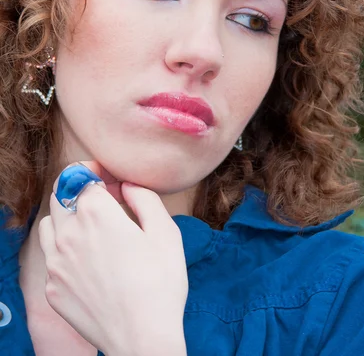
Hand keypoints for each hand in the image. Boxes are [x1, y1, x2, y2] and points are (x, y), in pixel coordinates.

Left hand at [38, 161, 188, 355]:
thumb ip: (144, 198)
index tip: (107, 178)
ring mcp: (56, 262)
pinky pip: (50, 256)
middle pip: (60, 194)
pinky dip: (64, 249)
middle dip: (78, 190)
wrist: (142, 338)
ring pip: (50, 223)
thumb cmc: (160, 284)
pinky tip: (88, 262)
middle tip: (102, 201)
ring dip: (66, 217)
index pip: (81, 175)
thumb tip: (126, 185)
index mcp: (97, 214)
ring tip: (90, 229)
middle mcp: (69, 233)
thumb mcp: (165, 232)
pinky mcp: (52, 287)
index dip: (95, 172)